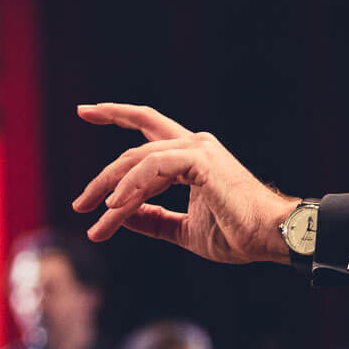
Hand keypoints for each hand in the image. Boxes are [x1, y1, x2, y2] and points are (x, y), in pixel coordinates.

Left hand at [73, 104, 297, 264]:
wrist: (269, 237)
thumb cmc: (236, 234)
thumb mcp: (183, 230)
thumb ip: (153, 220)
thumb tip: (119, 216)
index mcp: (192, 157)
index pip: (147, 127)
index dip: (116, 114)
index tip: (85, 111)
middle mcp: (194, 145)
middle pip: (134, 150)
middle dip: (103, 176)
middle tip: (79, 204)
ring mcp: (198, 149)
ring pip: (138, 162)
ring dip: (111, 190)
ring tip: (94, 218)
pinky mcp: (201, 160)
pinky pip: (153, 166)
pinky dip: (132, 185)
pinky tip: (115, 206)